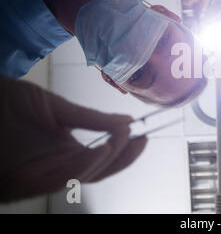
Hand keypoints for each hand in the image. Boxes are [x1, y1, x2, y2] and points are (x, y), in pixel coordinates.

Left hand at [0, 76, 146, 201]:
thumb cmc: (9, 104)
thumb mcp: (56, 108)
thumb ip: (91, 117)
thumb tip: (126, 122)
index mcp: (64, 153)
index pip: (101, 159)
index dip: (124, 152)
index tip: (142, 135)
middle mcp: (56, 167)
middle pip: (97, 172)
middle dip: (121, 157)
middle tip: (137, 138)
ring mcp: (42, 175)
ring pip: (83, 176)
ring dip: (107, 158)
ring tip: (122, 137)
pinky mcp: (26, 181)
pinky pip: (63, 177)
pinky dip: (86, 164)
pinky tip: (103, 146)